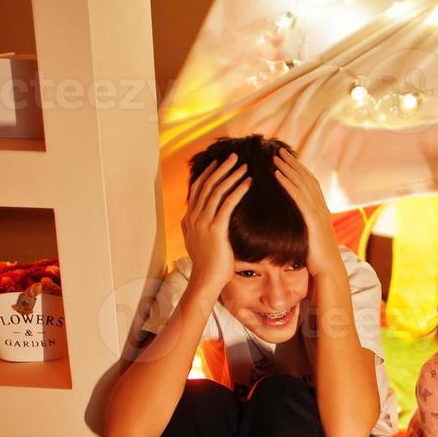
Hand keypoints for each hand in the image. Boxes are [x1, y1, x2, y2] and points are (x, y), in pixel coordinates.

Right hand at [182, 153, 249, 290]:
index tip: (219, 162)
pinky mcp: (215, 229)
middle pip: (207, 185)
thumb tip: (204, 220)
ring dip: (231, 175)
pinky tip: (248, 182)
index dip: (209, 173)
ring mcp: (202, 223)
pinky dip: (238, 190)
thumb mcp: (199, 242)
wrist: (206, 281)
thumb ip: (200, 228)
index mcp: (189, 219)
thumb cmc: (209, 265)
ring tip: (244, 165)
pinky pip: (228, 204)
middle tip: (234, 156)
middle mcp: (193, 217)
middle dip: (221, 168)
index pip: (198, 189)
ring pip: (217, 191)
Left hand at [272, 148, 341, 277]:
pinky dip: (288, 183)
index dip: (299, 170)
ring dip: (288, 169)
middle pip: (306, 179)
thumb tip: (292, 224)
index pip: (310, 184)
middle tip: (279, 151)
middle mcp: (321, 208)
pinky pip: (298, 197)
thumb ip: (303, 227)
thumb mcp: (309, 239)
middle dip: (293, 164)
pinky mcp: (313, 220)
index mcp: (320, 211)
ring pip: (302, 184)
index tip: (287, 160)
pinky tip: (277, 175)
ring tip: (275, 157)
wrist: (329, 271)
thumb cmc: (318, 260)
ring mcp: (318, 213)